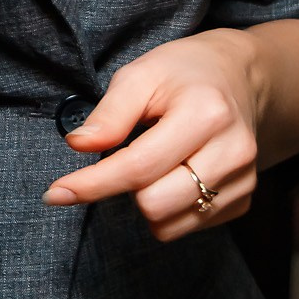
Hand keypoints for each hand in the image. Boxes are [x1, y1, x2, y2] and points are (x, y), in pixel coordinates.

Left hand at [42, 32, 260, 240]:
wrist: (243, 77)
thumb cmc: (184, 73)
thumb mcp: (141, 74)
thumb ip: (109, 113)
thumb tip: (78, 146)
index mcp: (205, 114)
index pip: (138, 167)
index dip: (91, 184)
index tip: (55, 194)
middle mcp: (232, 152)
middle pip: (154, 204)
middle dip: (125, 188)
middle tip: (129, 154)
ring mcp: (243, 180)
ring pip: (169, 225)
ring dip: (146, 201)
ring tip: (156, 162)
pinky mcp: (244, 199)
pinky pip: (188, 225)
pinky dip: (169, 208)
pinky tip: (176, 174)